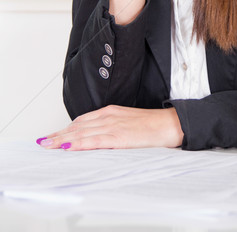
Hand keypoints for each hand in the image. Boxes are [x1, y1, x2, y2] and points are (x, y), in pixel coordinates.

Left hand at [36, 105, 183, 150]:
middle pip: (78, 126)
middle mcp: (109, 116)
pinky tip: (68, 147)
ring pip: (81, 132)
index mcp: (111, 112)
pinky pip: (94, 140)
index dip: (66, 128)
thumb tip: (100, 138)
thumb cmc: (153, 125)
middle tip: (43, 142)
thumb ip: (113, 127)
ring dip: (62, 139)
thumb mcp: (129, 122)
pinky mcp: (119, 136)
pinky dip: (79, 143)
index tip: (54, 135)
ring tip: (48, 145)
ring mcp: (113, 125)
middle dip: (59, 134)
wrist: (169, 124)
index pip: (82, 120)